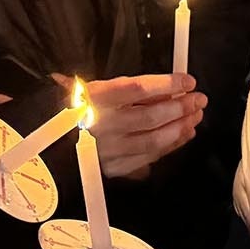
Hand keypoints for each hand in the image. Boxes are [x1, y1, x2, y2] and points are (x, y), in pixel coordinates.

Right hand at [53, 73, 205, 178]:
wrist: (49, 144)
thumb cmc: (75, 109)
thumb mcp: (95, 88)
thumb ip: (129, 89)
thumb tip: (169, 88)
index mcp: (94, 98)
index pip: (137, 89)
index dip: (166, 84)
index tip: (188, 80)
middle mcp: (101, 124)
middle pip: (150, 116)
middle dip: (180, 107)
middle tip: (199, 99)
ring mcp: (108, 149)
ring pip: (153, 140)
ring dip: (180, 127)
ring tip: (196, 115)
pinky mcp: (113, 168)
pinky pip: (150, 157)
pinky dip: (171, 145)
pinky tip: (185, 133)